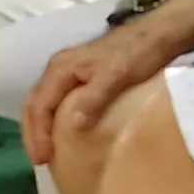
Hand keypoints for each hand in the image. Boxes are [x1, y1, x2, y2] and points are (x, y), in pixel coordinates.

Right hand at [23, 24, 177, 166]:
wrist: (160, 33)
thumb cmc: (138, 52)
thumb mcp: (117, 75)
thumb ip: (94, 98)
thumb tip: (74, 126)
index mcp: (61, 69)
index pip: (38, 104)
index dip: (37, 133)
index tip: (43, 158)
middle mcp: (59, 70)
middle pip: (34, 104)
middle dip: (32, 133)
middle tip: (39, 160)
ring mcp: (70, 73)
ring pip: (44, 103)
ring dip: (41, 128)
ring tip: (47, 152)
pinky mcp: (83, 78)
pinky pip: (58, 102)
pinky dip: (54, 121)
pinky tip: (64, 135)